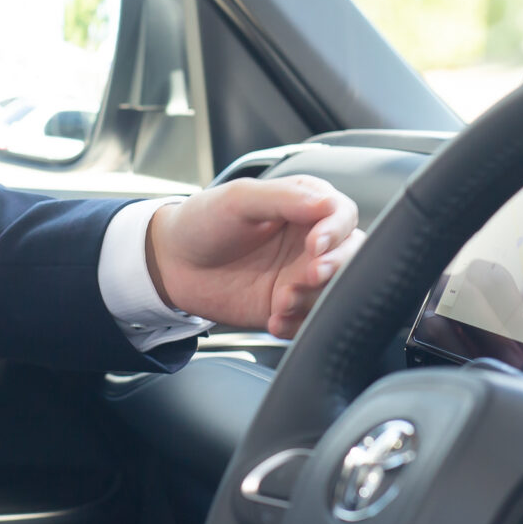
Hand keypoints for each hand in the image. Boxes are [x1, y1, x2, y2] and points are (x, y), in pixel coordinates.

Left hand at [147, 176, 362, 337]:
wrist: (171, 264)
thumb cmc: (203, 222)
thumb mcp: (239, 200)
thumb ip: (285, 199)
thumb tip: (327, 204)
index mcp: (304, 206)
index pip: (343, 215)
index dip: (336, 231)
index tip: (316, 245)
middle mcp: (310, 241)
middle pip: (351, 255)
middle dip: (335, 269)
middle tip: (308, 277)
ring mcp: (301, 276)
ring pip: (335, 291)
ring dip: (314, 300)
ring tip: (282, 301)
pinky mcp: (288, 307)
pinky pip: (310, 320)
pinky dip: (299, 324)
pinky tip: (275, 320)